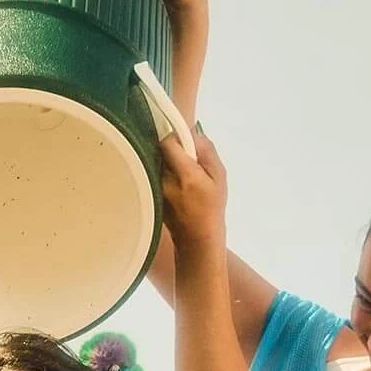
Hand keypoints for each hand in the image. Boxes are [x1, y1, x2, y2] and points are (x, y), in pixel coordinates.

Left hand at [159, 127, 227, 251]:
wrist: (197, 238)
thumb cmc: (212, 207)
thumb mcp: (219, 175)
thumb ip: (206, 150)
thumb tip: (192, 133)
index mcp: (185, 174)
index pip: (167, 143)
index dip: (175, 137)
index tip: (184, 142)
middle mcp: (165, 181)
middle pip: (159, 152)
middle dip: (172, 150)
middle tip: (186, 159)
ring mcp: (155, 190)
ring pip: (156, 163)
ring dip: (167, 163)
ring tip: (182, 175)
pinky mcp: (151, 196)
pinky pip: (154, 176)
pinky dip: (164, 175)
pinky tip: (175, 186)